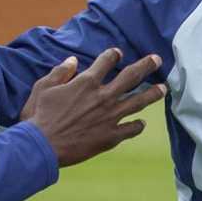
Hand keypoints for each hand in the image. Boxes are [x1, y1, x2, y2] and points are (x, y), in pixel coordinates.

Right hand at [19, 48, 163, 166]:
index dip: (113, 55)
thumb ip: (59, 72)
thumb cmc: (38, 116)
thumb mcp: (42, 87)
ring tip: (163, 88)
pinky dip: (137, 125)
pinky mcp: (110, 137)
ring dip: (152, 93)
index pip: (106, 62)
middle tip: (157, 60)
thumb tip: (72, 60)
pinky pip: (130, 129)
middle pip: (131, 77)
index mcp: (86, 82)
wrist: (41, 146)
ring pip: (138, 101)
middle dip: (146, 66)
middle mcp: (103, 96)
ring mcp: (109, 117)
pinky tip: (141, 123)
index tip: (118, 53)